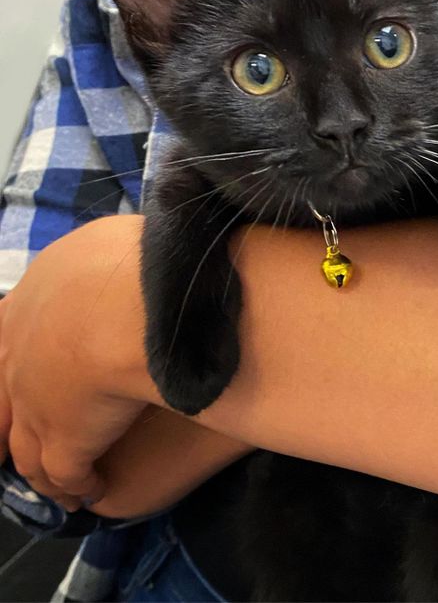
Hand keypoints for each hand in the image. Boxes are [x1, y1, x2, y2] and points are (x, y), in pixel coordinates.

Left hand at [0, 216, 156, 509]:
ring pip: (26, 445)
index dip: (10, 361)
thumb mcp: (101, 244)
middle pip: (2, 400)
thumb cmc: (122, 265)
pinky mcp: (66, 441)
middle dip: (5, 422)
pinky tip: (88, 490)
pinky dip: (73, 485)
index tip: (18, 373)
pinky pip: (63, 473)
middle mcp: (20, 359)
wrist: (128, 308)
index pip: (7, 338)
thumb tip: (114, 257)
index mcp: (29, 305)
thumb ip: (97, 259)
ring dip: (38, 464)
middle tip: (11, 439)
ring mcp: (36, 405)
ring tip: (58, 478)